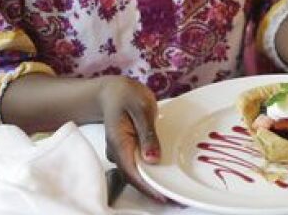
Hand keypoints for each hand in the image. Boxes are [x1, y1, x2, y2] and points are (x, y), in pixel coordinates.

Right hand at [97, 76, 168, 203]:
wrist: (111, 91)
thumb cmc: (126, 95)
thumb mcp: (141, 109)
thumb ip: (147, 133)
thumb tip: (152, 158)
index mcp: (119, 143)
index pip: (132, 172)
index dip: (148, 187)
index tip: (164, 196)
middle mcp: (118, 152)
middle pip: (134, 177)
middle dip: (153, 190)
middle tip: (176, 197)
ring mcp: (122, 153)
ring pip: (136, 173)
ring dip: (153, 183)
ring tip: (174, 189)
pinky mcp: (128, 150)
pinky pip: (138, 165)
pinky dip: (151, 172)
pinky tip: (165, 174)